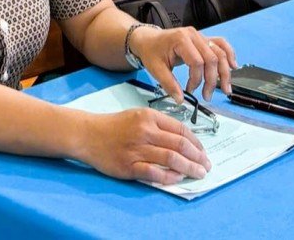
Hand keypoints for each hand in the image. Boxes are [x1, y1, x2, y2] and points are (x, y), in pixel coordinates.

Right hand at [75, 108, 209, 184]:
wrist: (87, 134)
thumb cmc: (114, 125)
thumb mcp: (138, 115)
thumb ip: (160, 124)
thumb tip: (184, 140)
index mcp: (149, 116)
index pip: (181, 129)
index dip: (196, 142)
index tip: (203, 152)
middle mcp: (145, 131)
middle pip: (180, 145)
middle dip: (197, 157)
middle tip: (206, 165)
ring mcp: (136, 149)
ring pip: (171, 159)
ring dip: (189, 168)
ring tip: (198, 173)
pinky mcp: (128, 166)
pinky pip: (154, 173)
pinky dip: (168, 177)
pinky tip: (177, 178)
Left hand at [130, 25, 235, 101]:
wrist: (149, 39)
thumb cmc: (152, 51)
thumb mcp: (156, 69)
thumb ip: (169, 84)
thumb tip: (181, 100)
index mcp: (181, 40)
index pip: (197, 62)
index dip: (196, 79)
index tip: (190, 90)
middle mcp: (194, 35)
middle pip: (212, 58)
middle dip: (212, 80)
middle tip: (207, 95)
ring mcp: (201, 36)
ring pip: (220, 52)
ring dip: (225, 72)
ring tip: (226, 89)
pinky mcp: (204, 39)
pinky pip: (221, 44)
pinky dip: (229, 54)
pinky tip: (233, 66)